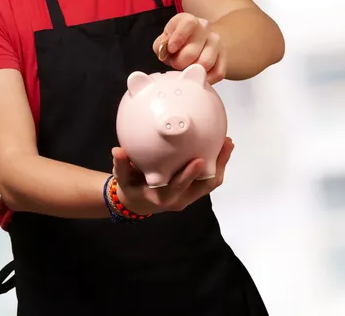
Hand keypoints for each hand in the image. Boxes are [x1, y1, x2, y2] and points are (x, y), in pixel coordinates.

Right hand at [111, 138, 234, 216]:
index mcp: (162, 196)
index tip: (199, 159)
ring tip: (227, 143)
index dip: (189, 175)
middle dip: (217, 166)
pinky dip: (215, 165)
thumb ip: (121, 165)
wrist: (137, 202)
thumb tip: (117, 150)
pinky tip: (219, 147)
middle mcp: (179, 199)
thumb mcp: (122, 178)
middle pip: (204, 186)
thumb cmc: (130, 187)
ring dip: (220, 164)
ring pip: (210, 183)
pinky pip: (208, 180)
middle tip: (225, 143)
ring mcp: (189, 197)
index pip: (178, 187)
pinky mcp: (193, 192)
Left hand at [152, 12, 226, 84]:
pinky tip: (198, 75)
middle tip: (176, 63)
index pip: (189, 24)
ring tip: (187, 68)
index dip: (179, 38)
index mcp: (188, 20)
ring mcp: (217, 42)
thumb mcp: (163, 41)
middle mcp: (205, 28)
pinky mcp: (224, 57)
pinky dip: (206, 79)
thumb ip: (161, 45)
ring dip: (192, 71)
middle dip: (180, 63)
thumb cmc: (175, 44)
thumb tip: (165, 52)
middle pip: (192, 52)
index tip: (171, 49)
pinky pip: (218, 73)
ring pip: (205, 64)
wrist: (195, 45)